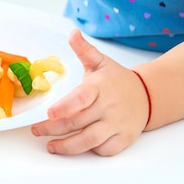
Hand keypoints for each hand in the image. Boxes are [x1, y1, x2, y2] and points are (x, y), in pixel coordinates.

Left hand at [30, 29, 148, 155]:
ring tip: (50, 145)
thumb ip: (84, 49)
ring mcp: (117, 125)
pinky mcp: (123, 139)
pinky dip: (89, 151)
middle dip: (53, 128)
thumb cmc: (116, 80)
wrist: (147, 95)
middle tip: (36, 130)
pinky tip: (75, 147)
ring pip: (89, 141)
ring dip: (67, 146)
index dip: (65, 107)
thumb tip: (72, 32)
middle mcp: (108, 107)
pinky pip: (104, 150)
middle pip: (78, 122)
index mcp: (100, 87)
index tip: (49, 113)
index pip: (81, 98)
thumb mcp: (100, 62)